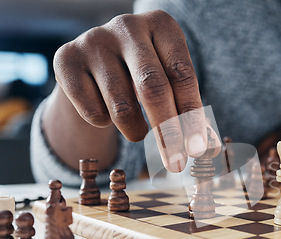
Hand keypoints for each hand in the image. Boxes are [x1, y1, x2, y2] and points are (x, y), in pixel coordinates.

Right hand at [53, 10, 210, 171]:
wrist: (95, 65)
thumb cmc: (144, 75)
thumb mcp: (170, 83)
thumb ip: (190, 113)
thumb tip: (210, 150)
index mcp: (162, 25)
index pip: (182, 76)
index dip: (192, 116)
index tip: (197, 151)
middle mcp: (128, 26)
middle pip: (152, 87)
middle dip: (168, 132)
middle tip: (176, 164)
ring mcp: (94, 41)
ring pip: (121, 105)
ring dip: (135, 131)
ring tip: (137, 132)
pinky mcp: (65, 60)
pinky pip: (92, 111)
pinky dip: (105, 124)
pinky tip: (106, 111)